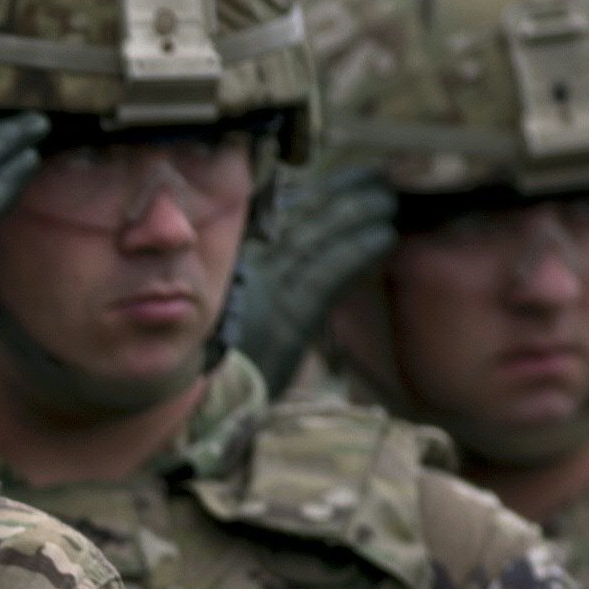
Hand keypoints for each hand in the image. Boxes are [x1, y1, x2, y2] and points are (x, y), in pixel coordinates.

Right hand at [224, 161, 397, 392]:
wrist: (198, 414)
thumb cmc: (211, 374)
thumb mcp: (223, 322)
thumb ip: (249, 290)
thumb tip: (277, 263)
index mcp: (235, 271)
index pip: (279, 223)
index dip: (314, 197)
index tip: (344, 179)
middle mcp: (248, 274)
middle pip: (299, 221)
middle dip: (339, 194)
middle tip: (376, 174)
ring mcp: (266, 294)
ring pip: (315, 240)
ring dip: (355, 214)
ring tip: (389, 197)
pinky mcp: (285, 321)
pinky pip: (326, 277)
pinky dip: (355, 253)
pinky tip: (384, 237)